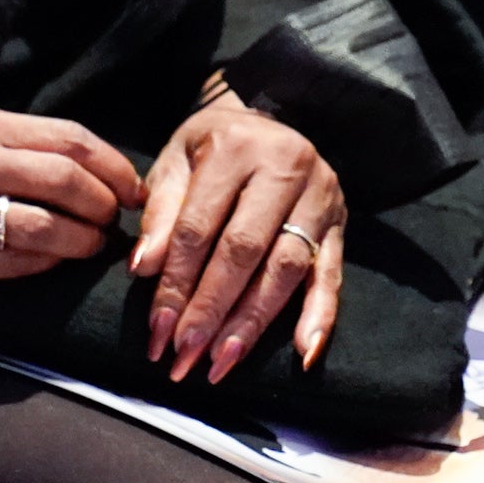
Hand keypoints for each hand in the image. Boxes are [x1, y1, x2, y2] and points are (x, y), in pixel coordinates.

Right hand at [0, 108, 146, 289]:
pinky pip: (9, 265)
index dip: (111, 164)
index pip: (65, 137)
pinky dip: (43, 267)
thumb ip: (7, 141)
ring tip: (94, 248)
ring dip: (82, 242)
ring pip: (44, 226)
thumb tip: (82, 162)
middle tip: (119, 222)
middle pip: (65, 179)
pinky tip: (54, 266)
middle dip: (105, 205)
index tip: (132, 186)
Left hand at [130, 95, 346, 383]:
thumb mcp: (177, 160)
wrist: (267, 121)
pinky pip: (332, 274)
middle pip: (244, 252)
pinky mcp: (339, 223)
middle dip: (211, 310)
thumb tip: (144, 267)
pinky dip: (320, 316)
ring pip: (285, 269)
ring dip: (253, 322)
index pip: (199, 227)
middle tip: (185, 356)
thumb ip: (161, 211)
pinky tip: (303, 353)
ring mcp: (319, 196)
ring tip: (222, 361)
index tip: (157, 329)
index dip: (176, 282)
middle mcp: (284, 168)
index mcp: (235, 147)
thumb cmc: (213, 146)